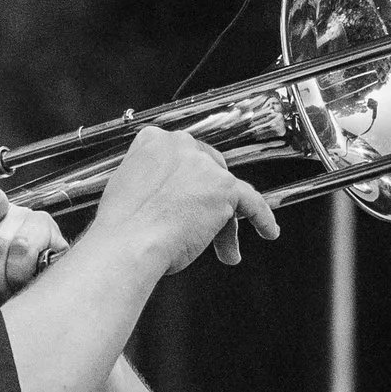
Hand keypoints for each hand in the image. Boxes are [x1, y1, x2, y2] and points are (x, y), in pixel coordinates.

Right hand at [92, 126, 280, 273]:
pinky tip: (268, 230)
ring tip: (222, 251)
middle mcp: (180, 144)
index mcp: (152, 140)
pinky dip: (262, 217)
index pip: (183, 158)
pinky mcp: (224, 187)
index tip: (188, 201)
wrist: (128, 243)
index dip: (188, 184)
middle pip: (207, 173)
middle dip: (208, 202)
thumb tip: (172, 199)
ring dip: (224, 222)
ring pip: (224, 192)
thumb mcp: (129, 191)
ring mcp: (203, 165)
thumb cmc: (123, 229)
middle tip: (201, 229)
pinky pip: (252, 201)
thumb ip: (152, 183)